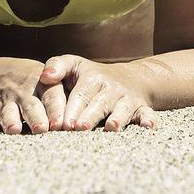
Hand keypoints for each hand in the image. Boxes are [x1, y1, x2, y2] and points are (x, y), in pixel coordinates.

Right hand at [0, 58, 65, 134]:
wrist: (1, 73)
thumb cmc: (38, 85)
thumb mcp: (53, 84)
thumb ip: (69, 99)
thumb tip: (101, 117)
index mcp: (46, 83)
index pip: (54, 94)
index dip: (57, 108)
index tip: (63, 123)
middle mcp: (28, 90)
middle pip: (34, 104)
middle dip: (38, 116)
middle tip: (43, 129)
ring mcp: (11, 99)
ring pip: (12, 110)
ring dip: (13, 120)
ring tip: (14, 130)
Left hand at [37, 54, 155, 131]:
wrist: (128, 78)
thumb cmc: (90, 76)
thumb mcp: (74, 64)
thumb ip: (57, 67)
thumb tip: (44, 77)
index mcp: (92, 78)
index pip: (80, 95)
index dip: (71, 109)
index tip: (62, 124)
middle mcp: (111, 88)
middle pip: (99, 104)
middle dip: (89, 116)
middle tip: (78, 128)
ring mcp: (126, 99)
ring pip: (122, 109)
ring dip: (117, 118)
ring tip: (111, 128)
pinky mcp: (141, 108)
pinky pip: (146, 113)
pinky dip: (149, 119)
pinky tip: (149, 126)